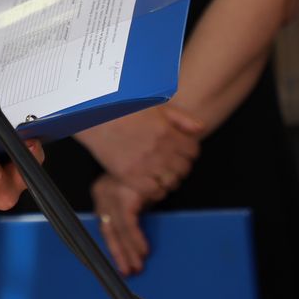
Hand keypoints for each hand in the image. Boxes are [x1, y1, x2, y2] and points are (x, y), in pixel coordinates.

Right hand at [75, 104, 204, 200]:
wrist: (97, 119)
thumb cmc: (125, 110)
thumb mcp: (156, 108)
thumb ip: (181, 119)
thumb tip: (200, 129)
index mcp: (166, 132)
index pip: (193, 151)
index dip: (190, 153)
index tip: (183, 154)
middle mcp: (158, 150)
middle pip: (184, 169)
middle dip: (181, 168)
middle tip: (172, 165)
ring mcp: (145, 164)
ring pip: (171, 182)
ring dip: (170, 180)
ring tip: (162, 174)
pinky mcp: (130, 176)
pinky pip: (153, 191)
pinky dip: (156, 190)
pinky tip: (151, 183)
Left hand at [92, 174, 150, 275]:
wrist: (156, 149)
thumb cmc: (147, 171)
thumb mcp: (135, 191)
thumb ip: (132, 210)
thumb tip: (133, 236)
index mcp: (101, 192)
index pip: (104, 224)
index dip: (112, 246)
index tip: (120, 262)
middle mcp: (103, 193)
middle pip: (107, 230)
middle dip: (118, 253)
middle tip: (127, 271)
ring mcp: (112, 194)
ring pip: (118, 230)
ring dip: (129, 251)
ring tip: (137, 266)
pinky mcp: (125, 197)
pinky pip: (129, 225)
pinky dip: (136, 240)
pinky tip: (143, 251)